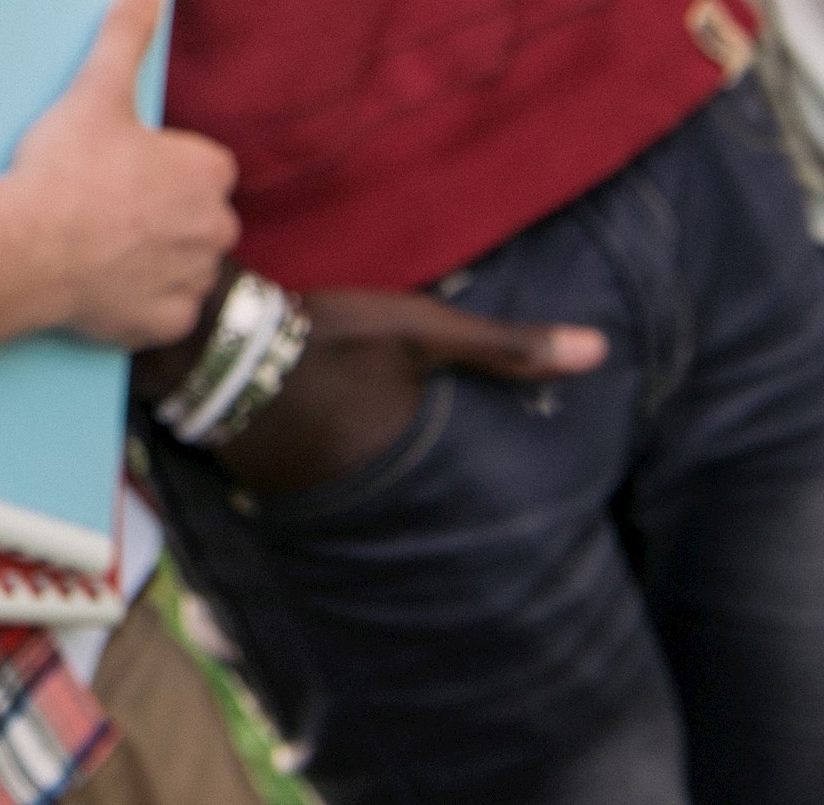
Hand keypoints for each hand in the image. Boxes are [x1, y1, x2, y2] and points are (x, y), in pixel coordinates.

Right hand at [0, 0, 237, 347]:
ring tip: (100, 243)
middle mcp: (215, 229)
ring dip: (156, 257)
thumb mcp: (95, 91)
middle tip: (106, 206)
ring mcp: (191, 280)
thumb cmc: (65, 169)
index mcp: (207, 173)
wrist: (28, 249)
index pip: (203, 166)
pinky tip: (102, 283)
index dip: (163, 165)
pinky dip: (141, 301)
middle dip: (165, 214)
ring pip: (184, 264)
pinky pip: (164, 310)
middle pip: (199, 217)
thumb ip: (126, 35)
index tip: (123, 166)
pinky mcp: (165, 322)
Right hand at [205, 285, 604, 497]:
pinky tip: (294, 432)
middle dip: (391, 463)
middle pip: (392, 485)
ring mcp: (307, 492)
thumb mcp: (423, 331)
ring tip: (339, 433)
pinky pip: (295, 481)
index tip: (428, 432)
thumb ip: (508, 347)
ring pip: (342, 486)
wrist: (222, 342)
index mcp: (407, 455)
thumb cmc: (333, 334)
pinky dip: (301, 462)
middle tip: (381, 433)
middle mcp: (362, 489)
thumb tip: (602, 351)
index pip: (451, 478)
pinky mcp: (261, 481)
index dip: (442, 453)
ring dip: (344, 466)